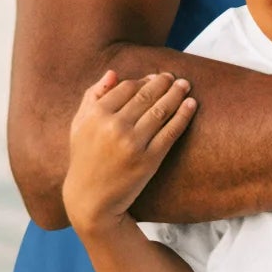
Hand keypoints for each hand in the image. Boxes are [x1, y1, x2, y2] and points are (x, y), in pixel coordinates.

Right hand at [62, 71, 196, 235]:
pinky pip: (170, 132)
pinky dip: (183, 116)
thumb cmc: (85, 158)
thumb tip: (113, 73)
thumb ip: (92, 96)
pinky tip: (191, 105)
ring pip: (161, 111)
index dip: (144, 80)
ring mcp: (133, 143)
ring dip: (177, 95)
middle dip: (164, 83)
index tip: (155, 78)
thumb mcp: (79, 124)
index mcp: (96, 114)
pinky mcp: (149, 160)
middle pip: (146, 96)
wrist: (90, 199)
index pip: (127, 87)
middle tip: (175, 78)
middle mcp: (114, 126)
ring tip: (186, 86)